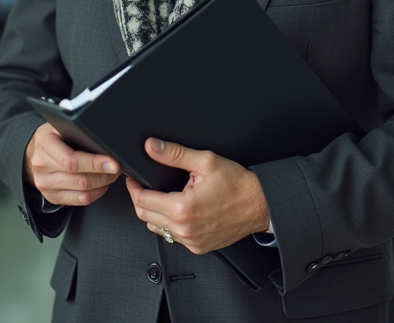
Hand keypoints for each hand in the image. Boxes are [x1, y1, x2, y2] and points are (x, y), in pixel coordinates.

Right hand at [24, 123, 120, 205]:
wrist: (33, 152)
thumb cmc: (53, 137)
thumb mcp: (60, 126)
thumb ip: (78, 130)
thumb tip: (105, 137)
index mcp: (45, 143)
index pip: (71, 160)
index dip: (95, 163)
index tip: (113, 163)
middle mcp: (42, 166)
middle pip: (80, 178)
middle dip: (105, 174)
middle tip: (117, 167)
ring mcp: (45, 184)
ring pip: (82, 191)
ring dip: (103, 184)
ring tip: (111, 174)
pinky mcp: (52, 196)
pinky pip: (80, 200)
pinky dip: (96, 193)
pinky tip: (102, 184)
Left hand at [126, 138, 269, 254]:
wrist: (260, 204)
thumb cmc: (238, 185)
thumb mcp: (205, 161)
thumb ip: (175, 154)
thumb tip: (152, 147)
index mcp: (183, 208)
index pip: (142, 201)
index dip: (133, 188)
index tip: (133, 179)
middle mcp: (185, 229)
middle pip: (145, 216)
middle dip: (141, 199)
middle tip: (143, 186)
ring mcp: (191, 241)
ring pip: (157, 228)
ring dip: (154, 213)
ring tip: (162, 197)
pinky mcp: (198, 247)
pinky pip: (172, 237)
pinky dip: (169, 224)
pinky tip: (178, 211)